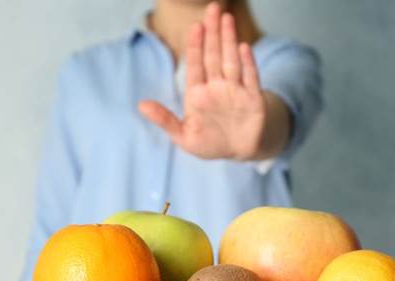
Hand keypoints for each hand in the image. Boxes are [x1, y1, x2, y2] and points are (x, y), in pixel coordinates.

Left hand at [139, 2, 267, 159]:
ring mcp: (236, 91)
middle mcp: (217, 87)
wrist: (239, 152)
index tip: (195, 26)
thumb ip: (165, 120)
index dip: (195, 45)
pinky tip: (243, 48)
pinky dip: (248, 64)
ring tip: (227, 19)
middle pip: (214, 55)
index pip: (196, 64)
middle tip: (213, 8)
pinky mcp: (253, 100)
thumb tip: (141, 106)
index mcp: (198, 93)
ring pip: (231, 61)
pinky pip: (251, 79)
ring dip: (229, 40)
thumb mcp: (184, 137)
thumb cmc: (210, 143)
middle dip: (213, 32)